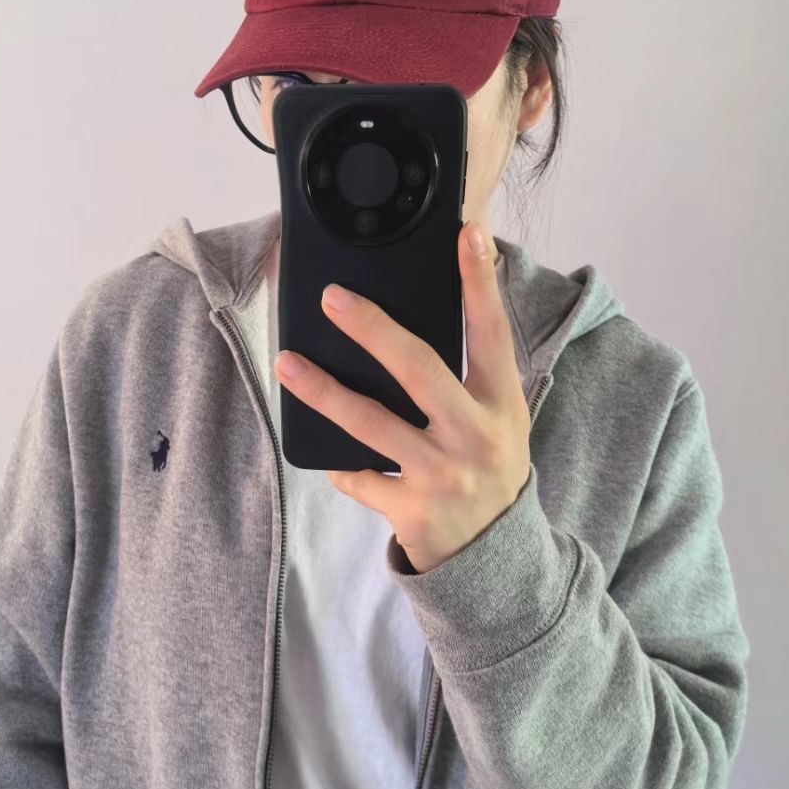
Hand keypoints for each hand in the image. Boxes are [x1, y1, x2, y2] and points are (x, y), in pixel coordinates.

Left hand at [272, 220, 532, 573]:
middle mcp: (475, 435)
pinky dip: (341, 465)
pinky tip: (325, 455)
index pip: (492, 331)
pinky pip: (360, 476)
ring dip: (323, 391)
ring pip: (371, 423)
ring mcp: (442, 474)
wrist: (496, 555)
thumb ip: (474, 372)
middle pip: (419, 369)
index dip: (480, 281)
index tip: (466, 232)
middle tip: (331, 298)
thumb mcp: (499, 419)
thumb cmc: (489, 468)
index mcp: (502, 403)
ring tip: (287, 364)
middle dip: (372, 330)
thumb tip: (428, 305)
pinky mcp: (412, 509)